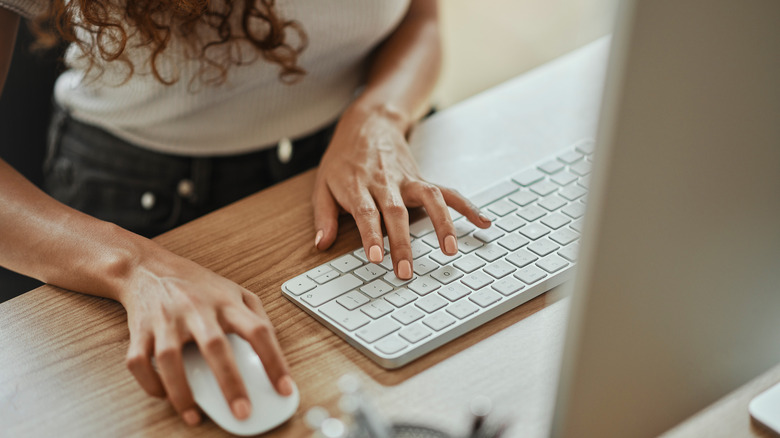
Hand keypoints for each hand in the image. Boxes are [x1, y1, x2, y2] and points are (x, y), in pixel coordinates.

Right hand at [118, 245, 292, 425]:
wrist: (148, 267)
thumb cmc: (196, 284)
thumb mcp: (234, 290)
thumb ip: (256, 315)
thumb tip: (273, 348)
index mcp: (226, 302)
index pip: (258, 330)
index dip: (274, 361)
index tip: (284, 388)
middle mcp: (196, 309)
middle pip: (215, 346)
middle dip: (230, 383)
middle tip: (242, 412)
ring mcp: (166, 320)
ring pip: (170, 358)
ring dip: (182, 392)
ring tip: (194, 416)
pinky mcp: (140, 330)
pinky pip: (139, 362)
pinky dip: (150, 383)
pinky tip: (164, 395)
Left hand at [312, 103, 490, 278]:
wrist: (368, 124)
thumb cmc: (343, 159)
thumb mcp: (323, 184)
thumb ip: (323, 216)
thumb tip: (321, 244)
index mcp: (358, 185)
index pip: (367, 212)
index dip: (372, 235)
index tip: (377, 258)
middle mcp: (386, 182)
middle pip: (397, 213)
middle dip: (402, 243)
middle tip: (406, 271)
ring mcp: (408, 180)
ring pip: (429, 199)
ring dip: (442, 224)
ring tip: (451, 250)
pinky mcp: (422, 179)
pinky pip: (447, 192)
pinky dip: (467, 206)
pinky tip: (483, 222)